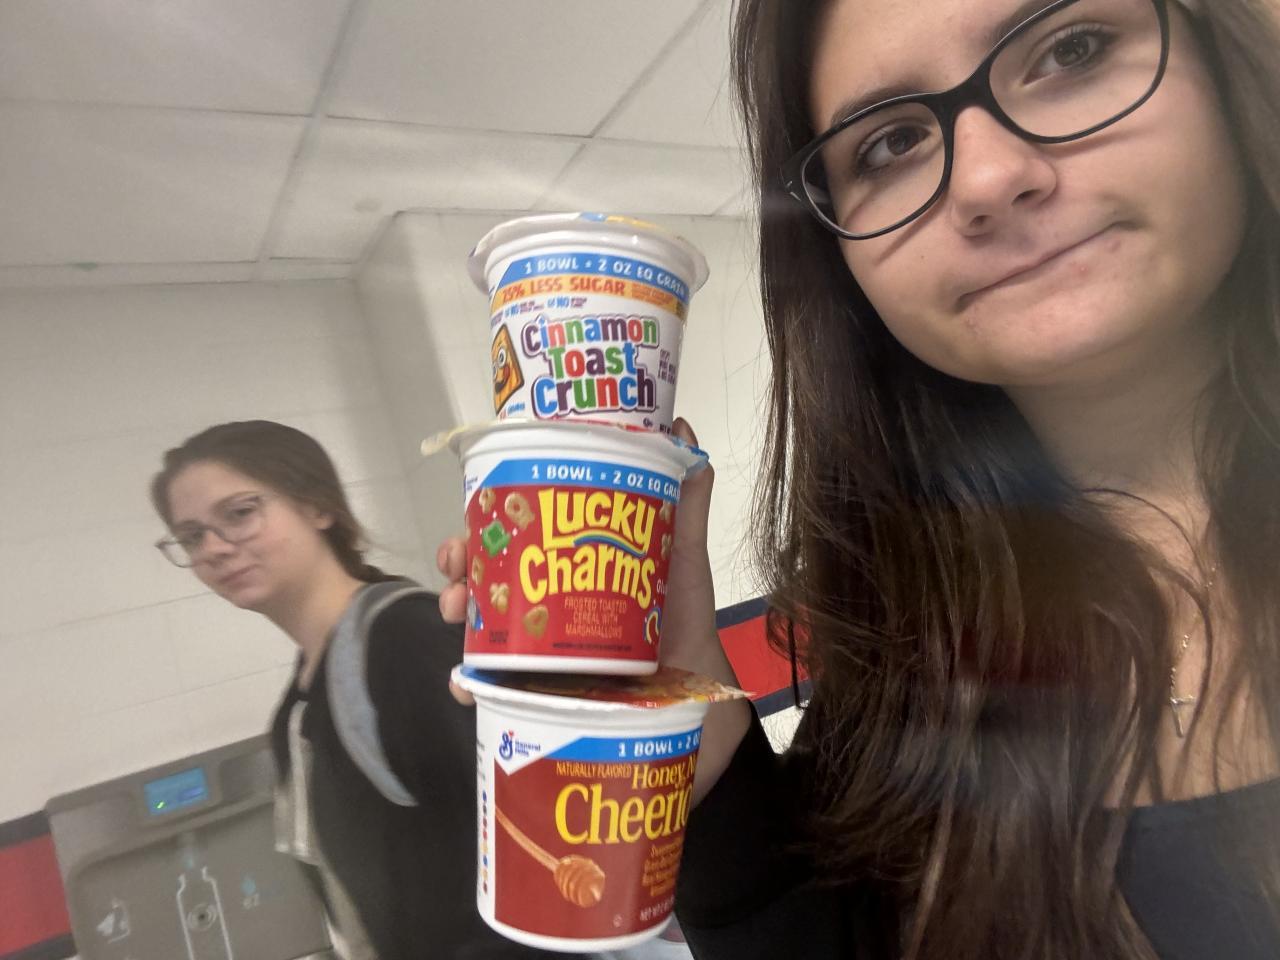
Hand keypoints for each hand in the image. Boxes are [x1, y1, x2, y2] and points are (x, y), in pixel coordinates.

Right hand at [435, 418, 749, 799]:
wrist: (700, 700)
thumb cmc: (687, 623)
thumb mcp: (685, 556)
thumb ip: (685, 502)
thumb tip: (682, 429)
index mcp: (574, 565)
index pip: (517, 532)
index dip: (486, 521)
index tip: (471, 515)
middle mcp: (549, 604)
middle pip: (489, 575)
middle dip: (462, 563)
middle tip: (455, 564)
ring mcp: (541, 649)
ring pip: (483, 625)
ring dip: (460, 613)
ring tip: (458, 614)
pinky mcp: (543, 693)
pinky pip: (497, 689)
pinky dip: (474, 686)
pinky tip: (467, 684)